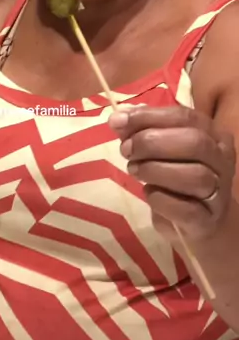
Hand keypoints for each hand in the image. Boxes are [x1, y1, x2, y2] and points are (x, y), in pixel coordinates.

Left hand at [108, 106, 235, 240]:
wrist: (200, 222)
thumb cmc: (177, 180)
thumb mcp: (161, 152)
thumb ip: (141, 132)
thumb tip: (118, 118)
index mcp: (212, 134)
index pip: (185, 117)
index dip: (150, 116)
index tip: (119, 121)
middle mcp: (221, 160)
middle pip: (195, 142)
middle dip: (152, 142)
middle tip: (126, 150)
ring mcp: (218, 191)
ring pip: (195, 176)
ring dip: (155, 170)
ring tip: (134, 171)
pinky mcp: (206, 220)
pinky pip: (187, 209)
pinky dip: (161, 199)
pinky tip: (149, 193)